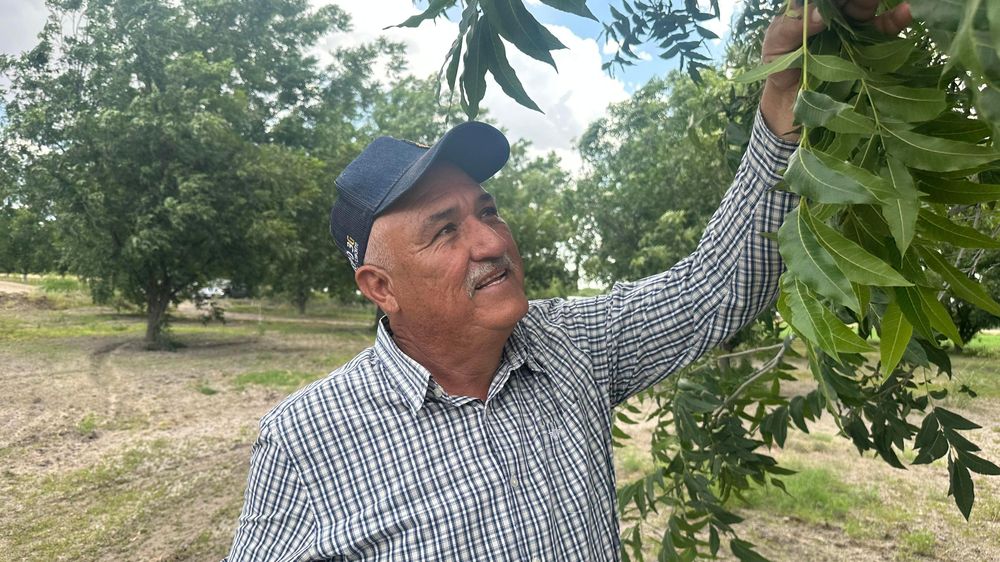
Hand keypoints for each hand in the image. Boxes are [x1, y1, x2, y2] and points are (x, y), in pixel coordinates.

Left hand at [758, 0, 912, 140]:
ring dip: (876, 1)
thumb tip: (820, 15)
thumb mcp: (776, 44)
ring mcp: (855, 29)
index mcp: (813, 9)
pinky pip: (886, 30)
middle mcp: (836, 15)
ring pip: (869, 7)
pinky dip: (898, 18)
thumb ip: (791, 27)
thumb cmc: (780, 68)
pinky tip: (908, 10)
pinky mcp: (870, 48)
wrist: (790, 104)